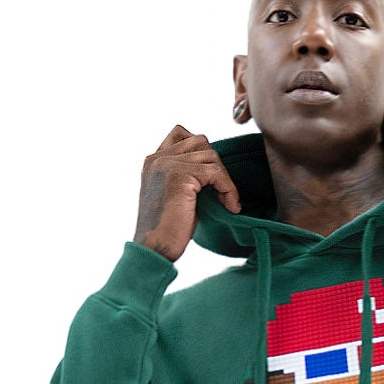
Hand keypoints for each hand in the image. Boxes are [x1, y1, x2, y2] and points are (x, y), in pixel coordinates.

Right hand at [134, 126, 241, 261]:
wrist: (155, 249)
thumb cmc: (168, 230)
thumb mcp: (176, 194)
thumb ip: (187, 175)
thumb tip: (214, 167)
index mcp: (153, 160)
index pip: (181, 133)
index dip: (201, 151)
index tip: (211, 178)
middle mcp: (158, 158)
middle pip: (200, 141)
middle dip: (216, 165)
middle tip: (222, 192)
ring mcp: (167, 164)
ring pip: (211, 155)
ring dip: (224, 179)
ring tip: (226, 202)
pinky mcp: (179, 176)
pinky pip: (215, 172)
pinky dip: (228, 189)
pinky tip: (229, 206)